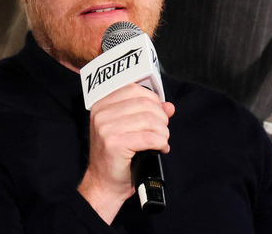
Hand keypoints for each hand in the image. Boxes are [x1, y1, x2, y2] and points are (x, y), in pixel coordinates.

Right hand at [77, 84, 174, 223]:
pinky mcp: (115, 143)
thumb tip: (169, 106)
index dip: (153, 101)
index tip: (158, 114)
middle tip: (162, 132)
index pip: (134, 89)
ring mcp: (106, 128)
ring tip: (161, 141)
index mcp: (102, 105)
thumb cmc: (116, 156)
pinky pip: (149, 138)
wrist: (104, 182)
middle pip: (145, 104)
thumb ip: (148, 113)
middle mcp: (101, 113)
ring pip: (149, 120)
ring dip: (162, 132)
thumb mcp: (130, 128)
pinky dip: (161, 143)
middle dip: (161, 118)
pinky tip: (160, 148)